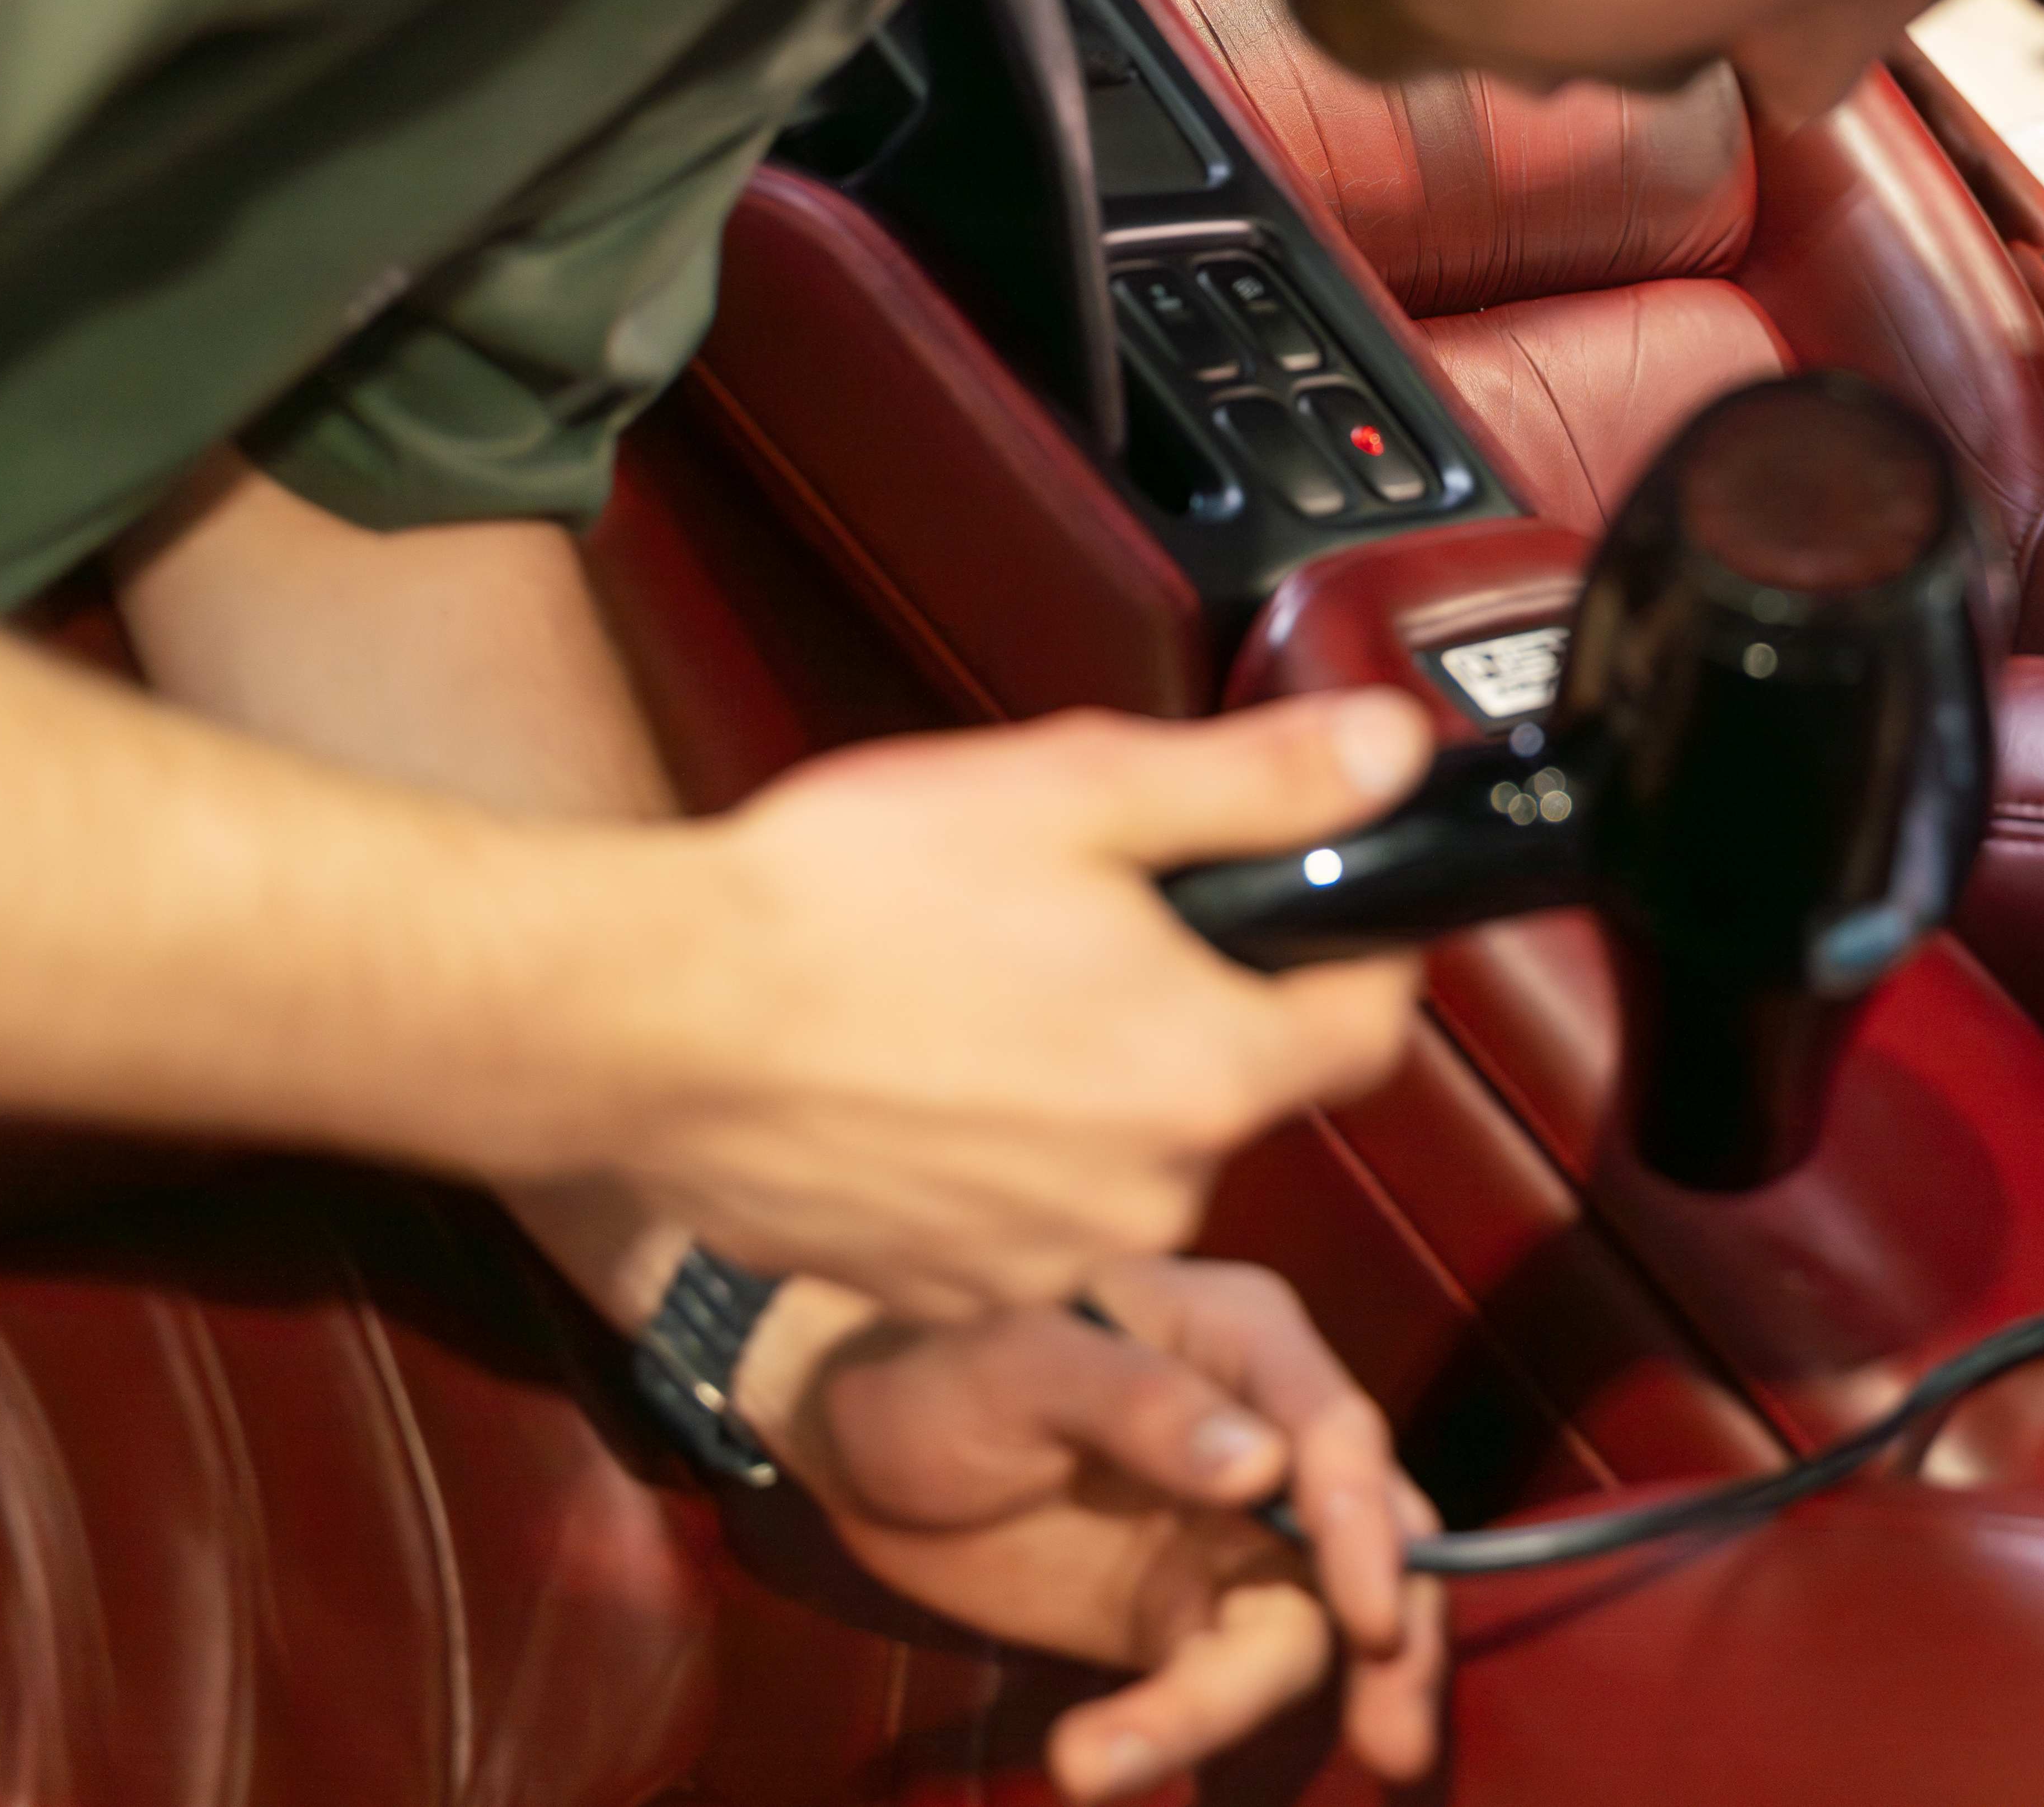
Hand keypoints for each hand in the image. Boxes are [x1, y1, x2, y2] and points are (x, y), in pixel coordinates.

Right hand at [590, 693, 1432, 1322]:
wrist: (651, 1018)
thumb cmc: (846, 899)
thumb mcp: (1081, 788)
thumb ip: (1260, 783)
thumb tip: (1392, 755)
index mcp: (1204, 1070)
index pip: (1370, 1024)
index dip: (1354, 952)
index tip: (1300, 905)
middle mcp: (1146, 1191)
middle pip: (1235, 1088)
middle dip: (1191, 1007)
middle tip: (1088, 926)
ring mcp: (1042, 1255)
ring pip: (1125, 1154)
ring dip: (1086, 1086)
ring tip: (979, 996)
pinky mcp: (945, 1289)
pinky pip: (1023, 1216)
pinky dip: (996, 1155)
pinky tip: (918, 1076)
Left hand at [771, 1257, 1444, 1796]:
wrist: (857, 1437)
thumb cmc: (938, 1358)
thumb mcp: (1017, 1363)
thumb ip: (1138, 1404)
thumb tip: (1260, 1467)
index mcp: (1243, 1341)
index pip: (1337, 1431)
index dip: (1365, 1526)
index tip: (1363, 1621)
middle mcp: (1268, 1435)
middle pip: (1363, 1542)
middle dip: (1387, 1645)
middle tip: (1390, 1749)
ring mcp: (1234, 1532)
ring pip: (1298, 1631)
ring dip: (1233, 1712)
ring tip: (1102, 1768)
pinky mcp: (1186, 1615)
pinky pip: (1215, 1683)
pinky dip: (1173, 1734)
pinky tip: (1092, 1764)